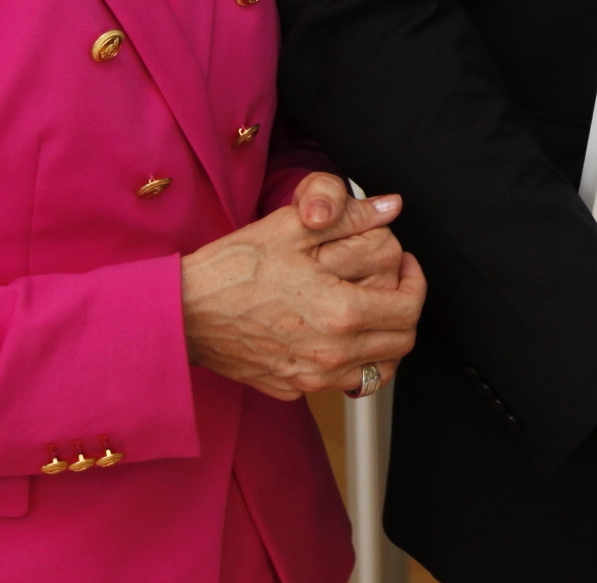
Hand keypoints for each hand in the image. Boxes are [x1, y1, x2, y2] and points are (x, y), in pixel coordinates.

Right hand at [180, 194, 423, 400]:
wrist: (181, 312)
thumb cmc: (233, 268)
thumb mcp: (293, 228)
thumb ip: (349, 217)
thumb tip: (389, 207)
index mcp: (341, 314)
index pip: (409, 309)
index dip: (415, 282)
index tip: (405, 265)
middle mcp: (331, 355)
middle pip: (400, 343)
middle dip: (403, 309)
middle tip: (389, 284)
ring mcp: (310, 378)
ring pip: (376, 369)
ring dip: (381, 339)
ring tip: (366, 309)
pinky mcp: (290, 388)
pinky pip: (338, 381)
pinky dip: (348, 359)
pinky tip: (330, 331)